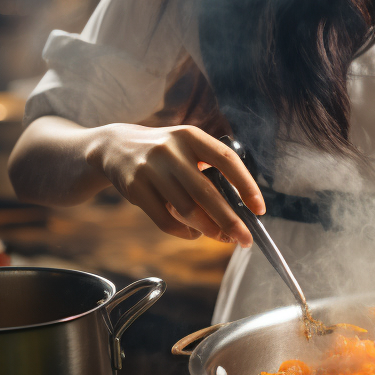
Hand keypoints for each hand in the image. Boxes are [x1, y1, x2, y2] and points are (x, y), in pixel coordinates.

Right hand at [89, 123, 263, 245]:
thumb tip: (239, 208)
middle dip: (230, 220)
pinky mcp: (135, 188)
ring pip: (186, 209)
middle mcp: (171, 150)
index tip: (259, 208)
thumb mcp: (185, 147)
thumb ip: (208, 169)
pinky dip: (183, 232)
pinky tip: (194, 234)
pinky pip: (165, 220)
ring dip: (208, 228)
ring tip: (221, 237)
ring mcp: (150, 169)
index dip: (246, 185)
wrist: (115, 147)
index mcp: (190, 136)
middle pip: (207, 192)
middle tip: (245, 239)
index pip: (226, 159)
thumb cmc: (163, 152)